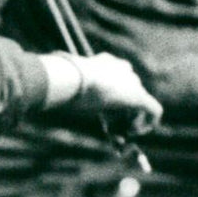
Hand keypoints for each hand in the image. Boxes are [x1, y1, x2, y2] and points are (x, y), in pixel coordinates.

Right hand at [43, 51, 162, 132]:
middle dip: (122, 115)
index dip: (111, 104)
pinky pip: (154, 111)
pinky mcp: (139, 96)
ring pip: (140, 104)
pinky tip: (134, 133)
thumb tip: (43, 81)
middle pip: (129, 95)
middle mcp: (122, 70)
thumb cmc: (63, 80)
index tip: (104, 119)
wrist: (75, 78)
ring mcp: (132, 83)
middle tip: (112, 131)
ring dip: (131, 122)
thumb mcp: (65, 85)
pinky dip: (147, 124)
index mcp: (105, 63)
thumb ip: (64, 87)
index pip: (116, 84)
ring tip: (120, 134)